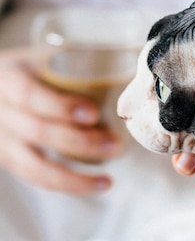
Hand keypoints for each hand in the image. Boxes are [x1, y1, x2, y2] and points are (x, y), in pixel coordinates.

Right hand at [0, 47, 121, 193]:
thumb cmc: (33, 67)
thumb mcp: (43, 55)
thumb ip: (75, 59)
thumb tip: (135, 60)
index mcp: (9, 77)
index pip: (29, 94)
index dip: (60, 106)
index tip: (93, 113)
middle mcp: (0, 111)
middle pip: (37, 131)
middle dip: (79, 142)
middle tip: (115, 144)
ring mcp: (2, 140)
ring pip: (33, 166)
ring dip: (74, 175)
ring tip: (108, 179)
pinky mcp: (8, 159)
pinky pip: (36, 178)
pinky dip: (69, 184)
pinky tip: (98, 185)